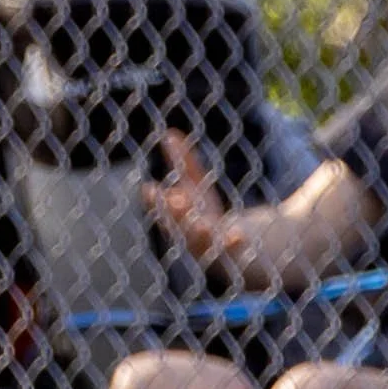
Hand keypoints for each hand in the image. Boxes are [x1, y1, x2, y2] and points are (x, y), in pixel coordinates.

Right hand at [144, 129, 234, 265]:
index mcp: (179, 219)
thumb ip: (184, 162)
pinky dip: (233, 243)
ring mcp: (209, 248)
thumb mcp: (197, 187)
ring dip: (199, 234)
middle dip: (175, 216)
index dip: (157, 201)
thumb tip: (169, 132)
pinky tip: (238, 235)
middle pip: (179, 227)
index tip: (149, 189)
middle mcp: (188, 235)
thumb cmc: (209, 215)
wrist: (235, 252)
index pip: (164, 210)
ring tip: (202, 225)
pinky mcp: (230, 255)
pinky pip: (230, 251)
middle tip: (174, 202)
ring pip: (200, 242)